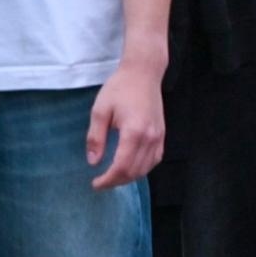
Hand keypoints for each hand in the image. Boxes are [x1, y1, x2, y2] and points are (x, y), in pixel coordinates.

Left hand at [86, 60, 164, 189]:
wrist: (144, 72)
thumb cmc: (120, 88)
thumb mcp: (100, 110)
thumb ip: (96, 138)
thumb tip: (93, 162)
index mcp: (133, 132)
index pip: (121, 167)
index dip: (108, 180)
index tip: (95, 184)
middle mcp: (149, 137)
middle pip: (134, 171)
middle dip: (116, 182)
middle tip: (101, 182)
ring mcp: (158, 136)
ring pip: (146, 168)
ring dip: (129, 177)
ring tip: (114, 177)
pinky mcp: (162, 133)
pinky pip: (155, 159)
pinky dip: (143, 169)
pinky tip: (132, 168)